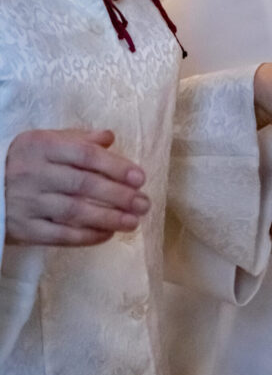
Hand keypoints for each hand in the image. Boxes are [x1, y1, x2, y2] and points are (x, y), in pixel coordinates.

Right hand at [5, 129, 148, 246]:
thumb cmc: (25, 162)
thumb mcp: (46, 141)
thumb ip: (78, 139)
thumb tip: (110, 137)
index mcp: (41, 146)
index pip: (85, 155)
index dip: (115, 167)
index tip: (140, 178)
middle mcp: (34, 173)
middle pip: (83, 185)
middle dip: (119, 195)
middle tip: (144, 203)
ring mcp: (28, 203)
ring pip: (74, 212)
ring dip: (109, 218)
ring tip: (134, 221)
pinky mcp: (24, 229)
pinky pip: (61, 235)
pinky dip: (87, 236)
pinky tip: (108, 234)